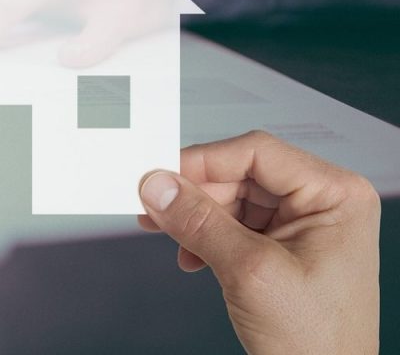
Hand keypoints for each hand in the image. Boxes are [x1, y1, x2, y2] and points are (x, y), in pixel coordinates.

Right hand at [138, 130, 379, 354]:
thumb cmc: (319, 342)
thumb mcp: (249, 273)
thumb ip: (199, 223)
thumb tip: (158, 186)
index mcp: (335, 195)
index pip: (256, 153)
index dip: (202, 162)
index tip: (160, 177)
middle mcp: (324, 203)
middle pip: (240, 175)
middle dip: (196, 196)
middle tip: (154, 207)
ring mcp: (306, 226)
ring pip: (233, 199)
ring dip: (197, 220)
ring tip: (170, 236)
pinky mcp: (287, 247)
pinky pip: (236, 224)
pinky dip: (208, 237)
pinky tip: (191, 257)